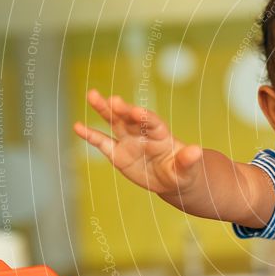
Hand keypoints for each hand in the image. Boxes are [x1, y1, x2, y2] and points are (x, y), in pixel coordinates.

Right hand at [73, 89, 203, 195]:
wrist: (171, 179)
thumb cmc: (183, 171)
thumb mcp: (188, 169)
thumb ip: (189, 160)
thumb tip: (197, 151)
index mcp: (162, 135)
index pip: (153, 122)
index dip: (145, 117)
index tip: (137, 111)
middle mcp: (143, 133)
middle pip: (131, 118)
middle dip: (123, 109)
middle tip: (113, 99)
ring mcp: (129, 141)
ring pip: (115, 122)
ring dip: (104, 110)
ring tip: (93, 95)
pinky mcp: (117, 153)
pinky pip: (102, 143)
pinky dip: (90, 135)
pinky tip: (77, 126)